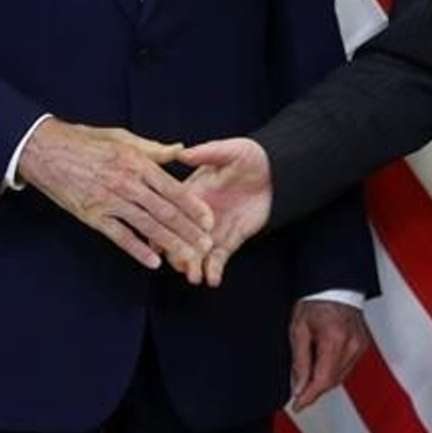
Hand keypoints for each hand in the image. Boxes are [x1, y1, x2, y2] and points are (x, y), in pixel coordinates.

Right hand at [18, 118, 211, 272]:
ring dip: (170, 243)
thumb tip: (181, 150)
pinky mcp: (93, 216)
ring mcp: (110, 201)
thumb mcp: (123, 138)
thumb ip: (154, 149)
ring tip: (188, 257)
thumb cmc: (86, 142)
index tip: (209, 220)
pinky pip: (119, 236)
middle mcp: (127, 183)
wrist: (47, 151)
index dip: (193, 206)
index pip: (173, 188)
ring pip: (147, 226)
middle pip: (164, 211)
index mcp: (137, 163)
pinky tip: (153, 261)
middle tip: (207, 246)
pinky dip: (137, 249)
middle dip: (188, 230)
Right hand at [176, 137, 273, 286]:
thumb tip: (184, 152)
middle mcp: (197, 216)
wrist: (274, 173)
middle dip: (178, 253)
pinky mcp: (229, 241)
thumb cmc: (249, 158)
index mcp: (191, 193)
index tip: (156, 240)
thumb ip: (208, 153)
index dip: (163, 226)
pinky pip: (218, 260)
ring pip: (197, 253)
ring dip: (194, 267)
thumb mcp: (230, 152)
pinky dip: (214, 271)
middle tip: (180, 264)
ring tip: (195, 276)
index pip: (171, 211)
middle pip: (180, 237)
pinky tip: (213, 280)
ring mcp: (212, 231)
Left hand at [289, 300, 369, 412]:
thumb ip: (299, 361)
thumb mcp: (299, 329)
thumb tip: (298, 387)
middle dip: (314, 389)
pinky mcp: (363, 346)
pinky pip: (347, 367)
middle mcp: (352, 345)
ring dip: (324, 380)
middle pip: (333, 381)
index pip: (322, 380)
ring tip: (309, 370)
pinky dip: (333, 370)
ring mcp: (360, 346)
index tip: (298, 405)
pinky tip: (323, 362)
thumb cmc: (316, 302)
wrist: (335, 285)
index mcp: (334, 340)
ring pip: (340, 377)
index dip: (309, 397)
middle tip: (298, 390)